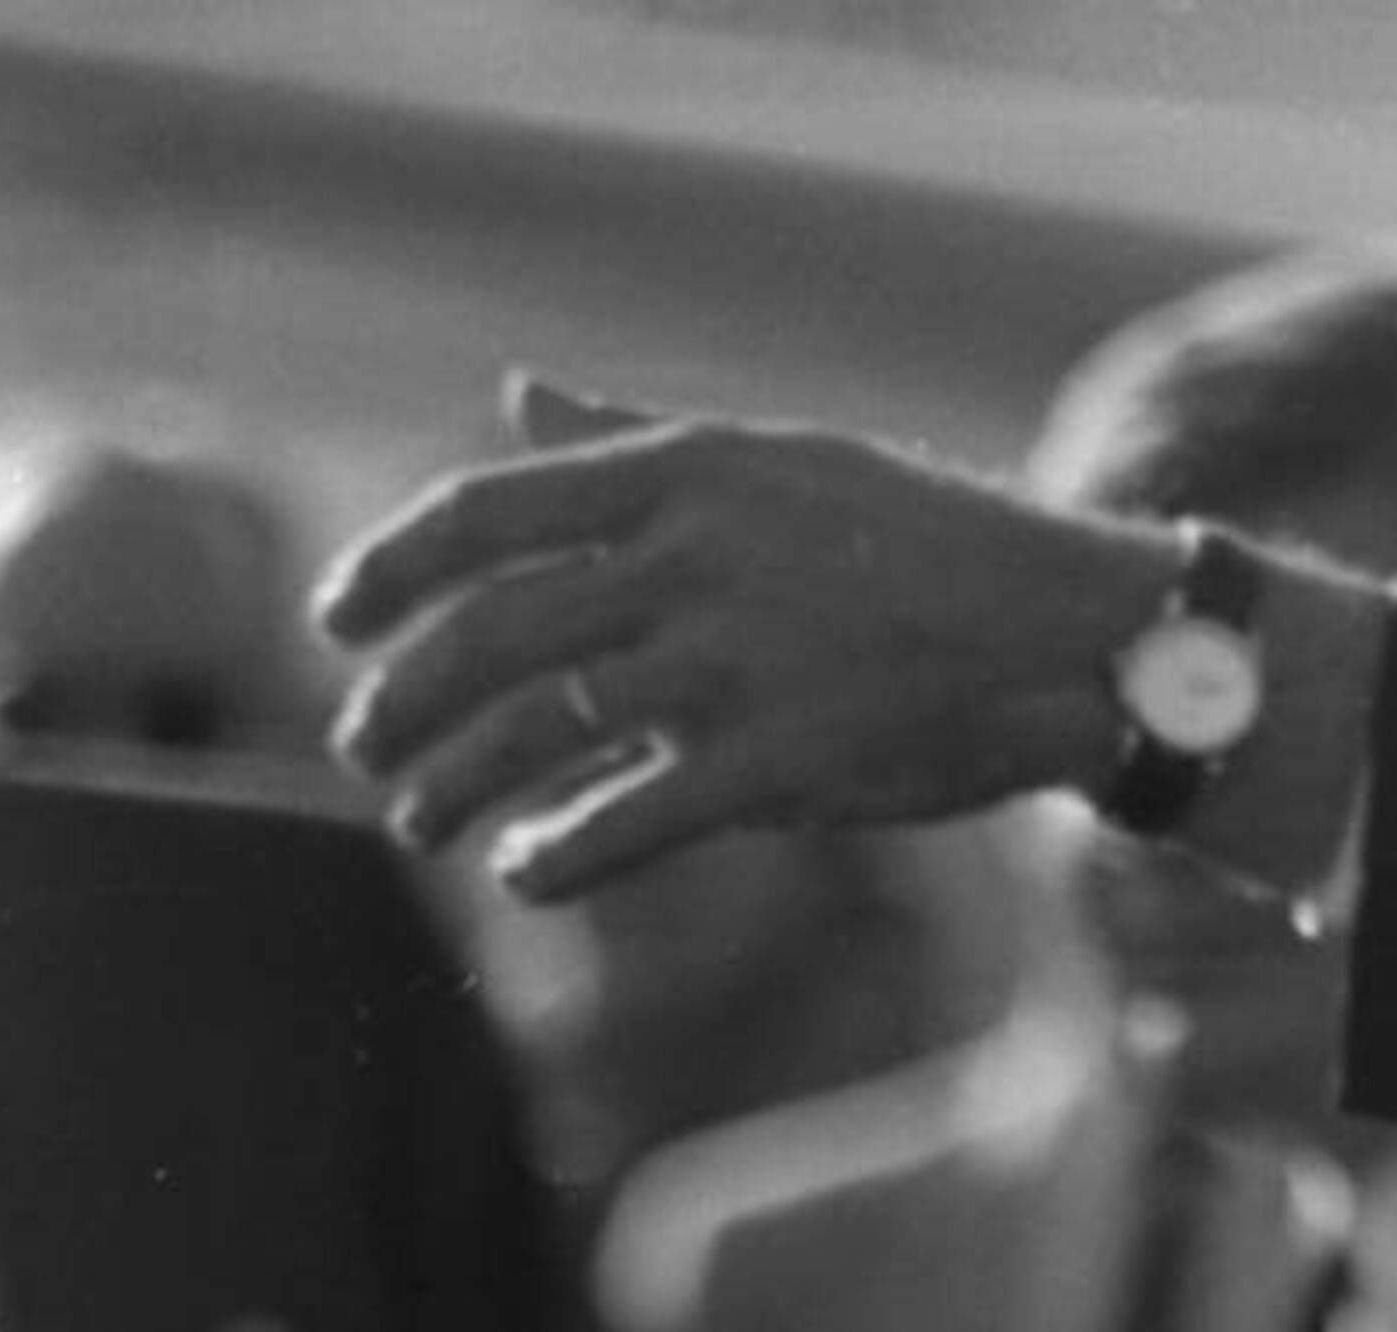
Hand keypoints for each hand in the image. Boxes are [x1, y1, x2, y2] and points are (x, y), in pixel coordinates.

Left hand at [321, 377, 1150, 890]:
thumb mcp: (772, 458)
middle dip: (404, 701)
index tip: (335, 622)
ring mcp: (736, 659)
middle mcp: (695, 554)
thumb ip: (631, 437)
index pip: (487, 511)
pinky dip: (558, 854)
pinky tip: (522, 871)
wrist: (1062, 628)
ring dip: (457, 785)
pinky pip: (631, 818)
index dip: (391, 570)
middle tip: (362, 749)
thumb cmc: (914, 541)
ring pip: (543, 728)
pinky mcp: (779, 762)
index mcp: (683, 472)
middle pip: (494, 630)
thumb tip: (514, 395)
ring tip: (417, 821)